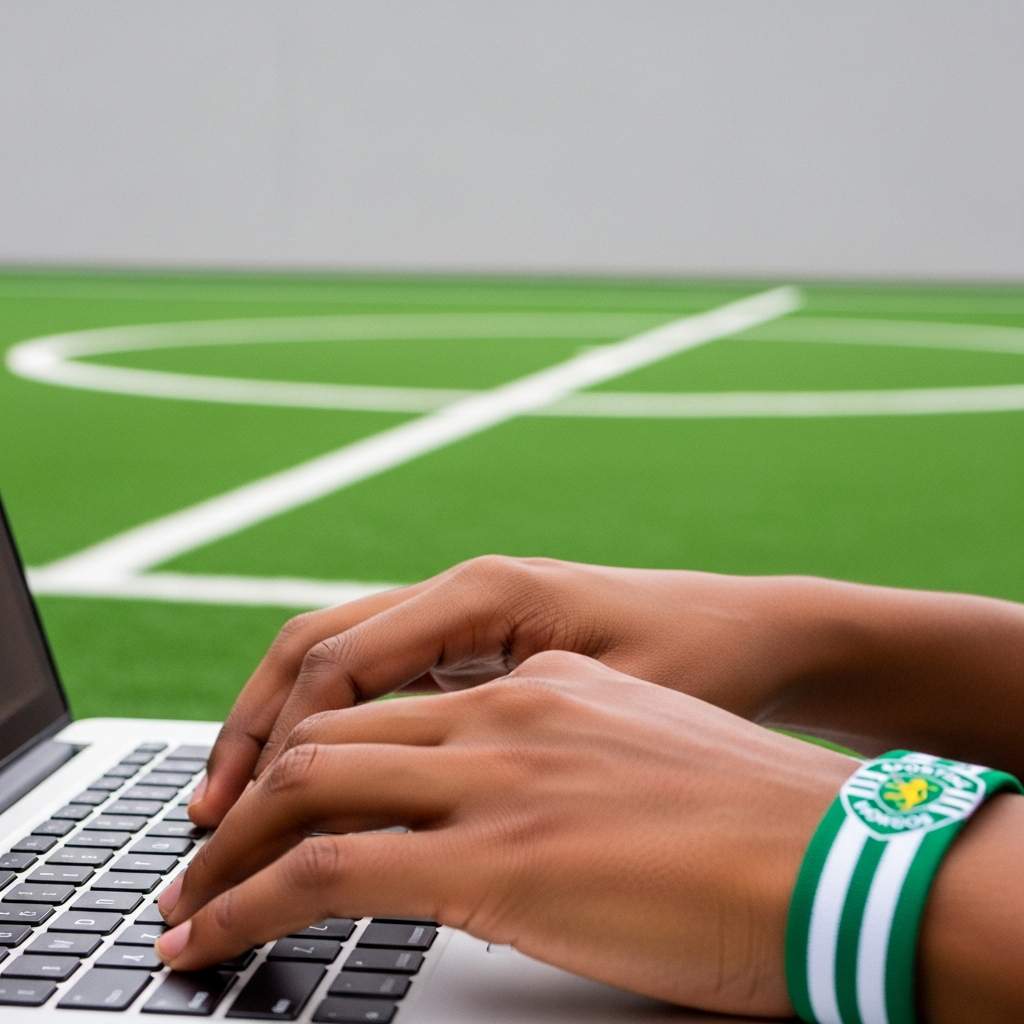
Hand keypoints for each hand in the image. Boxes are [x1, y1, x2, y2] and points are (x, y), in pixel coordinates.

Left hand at [159, 652, 852, 1015]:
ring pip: (309, 788)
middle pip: (327, 730)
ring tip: (183, 906)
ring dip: (228, 849)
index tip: (265, 792)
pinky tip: (213, 940)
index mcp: (537, 681)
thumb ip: (554, 764)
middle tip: (195, 849)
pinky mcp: (493, 855)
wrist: (832, 854)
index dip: (303, 741)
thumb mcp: (634, 757)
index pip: (383, 690)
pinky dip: (249, 905)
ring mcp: (496, 775)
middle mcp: (505, 707)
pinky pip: (328, 870)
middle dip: (243, 793)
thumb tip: (506, 816)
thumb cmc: (753, 821)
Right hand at [191, 556, 832, 825]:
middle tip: (209, 819)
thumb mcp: (619, 707)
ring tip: (235, 807)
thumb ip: (520, 749)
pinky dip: (332, 730)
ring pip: (337, 663)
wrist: (754, 632)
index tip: (233, 818)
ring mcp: (465, 620)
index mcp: (483, 596)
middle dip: (252, 730)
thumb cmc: (703, 662)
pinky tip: (314, 785)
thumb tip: (413, 821)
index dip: (276, 741)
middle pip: (316, 649)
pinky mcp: (477, 649)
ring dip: (281, 729)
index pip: (340, 662)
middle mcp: (460, 596)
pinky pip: (379, 684)